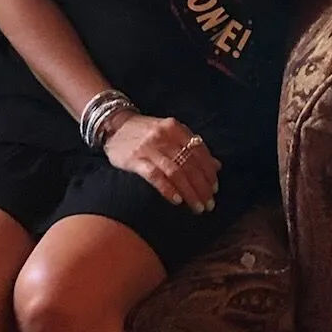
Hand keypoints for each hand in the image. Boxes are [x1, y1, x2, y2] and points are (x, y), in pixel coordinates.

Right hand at [103, 113, 219, 210]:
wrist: (115, 125)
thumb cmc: (147, 132)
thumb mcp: (171, 133)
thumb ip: (192, 147)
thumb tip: (216, 166)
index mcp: (176, 128)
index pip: (199, 152)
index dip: (209, 172)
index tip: (215, 189)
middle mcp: (165, 136)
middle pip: (189, 164)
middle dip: (202, 186)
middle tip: (209, 204)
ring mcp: (149, 147)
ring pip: (175, 172)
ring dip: (189, 191)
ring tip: (197, 207)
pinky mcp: (135, 159)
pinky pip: (154, 176)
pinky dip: (167, 189)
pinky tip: (176, 200)